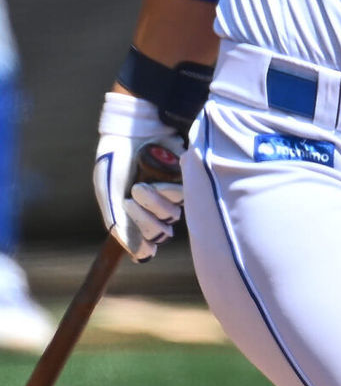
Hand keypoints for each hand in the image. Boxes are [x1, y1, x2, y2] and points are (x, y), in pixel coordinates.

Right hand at [93, 92, 183, 261]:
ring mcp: (171, 190)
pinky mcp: (185, 176)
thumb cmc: (117, 159)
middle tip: (132, 199)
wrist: (131, 128)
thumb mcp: (110, 192)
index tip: (135, 233)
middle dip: (145, 220)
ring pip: (173, 215)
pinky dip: (169, 192)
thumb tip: (142, 257)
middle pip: (161, 232)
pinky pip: (185, 195)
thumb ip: (120, 224)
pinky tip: (157, 181)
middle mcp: (157, 204)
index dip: (142, 241)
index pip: (148, 242)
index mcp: (138, 212)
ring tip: (141, 187)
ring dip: (155, 204)